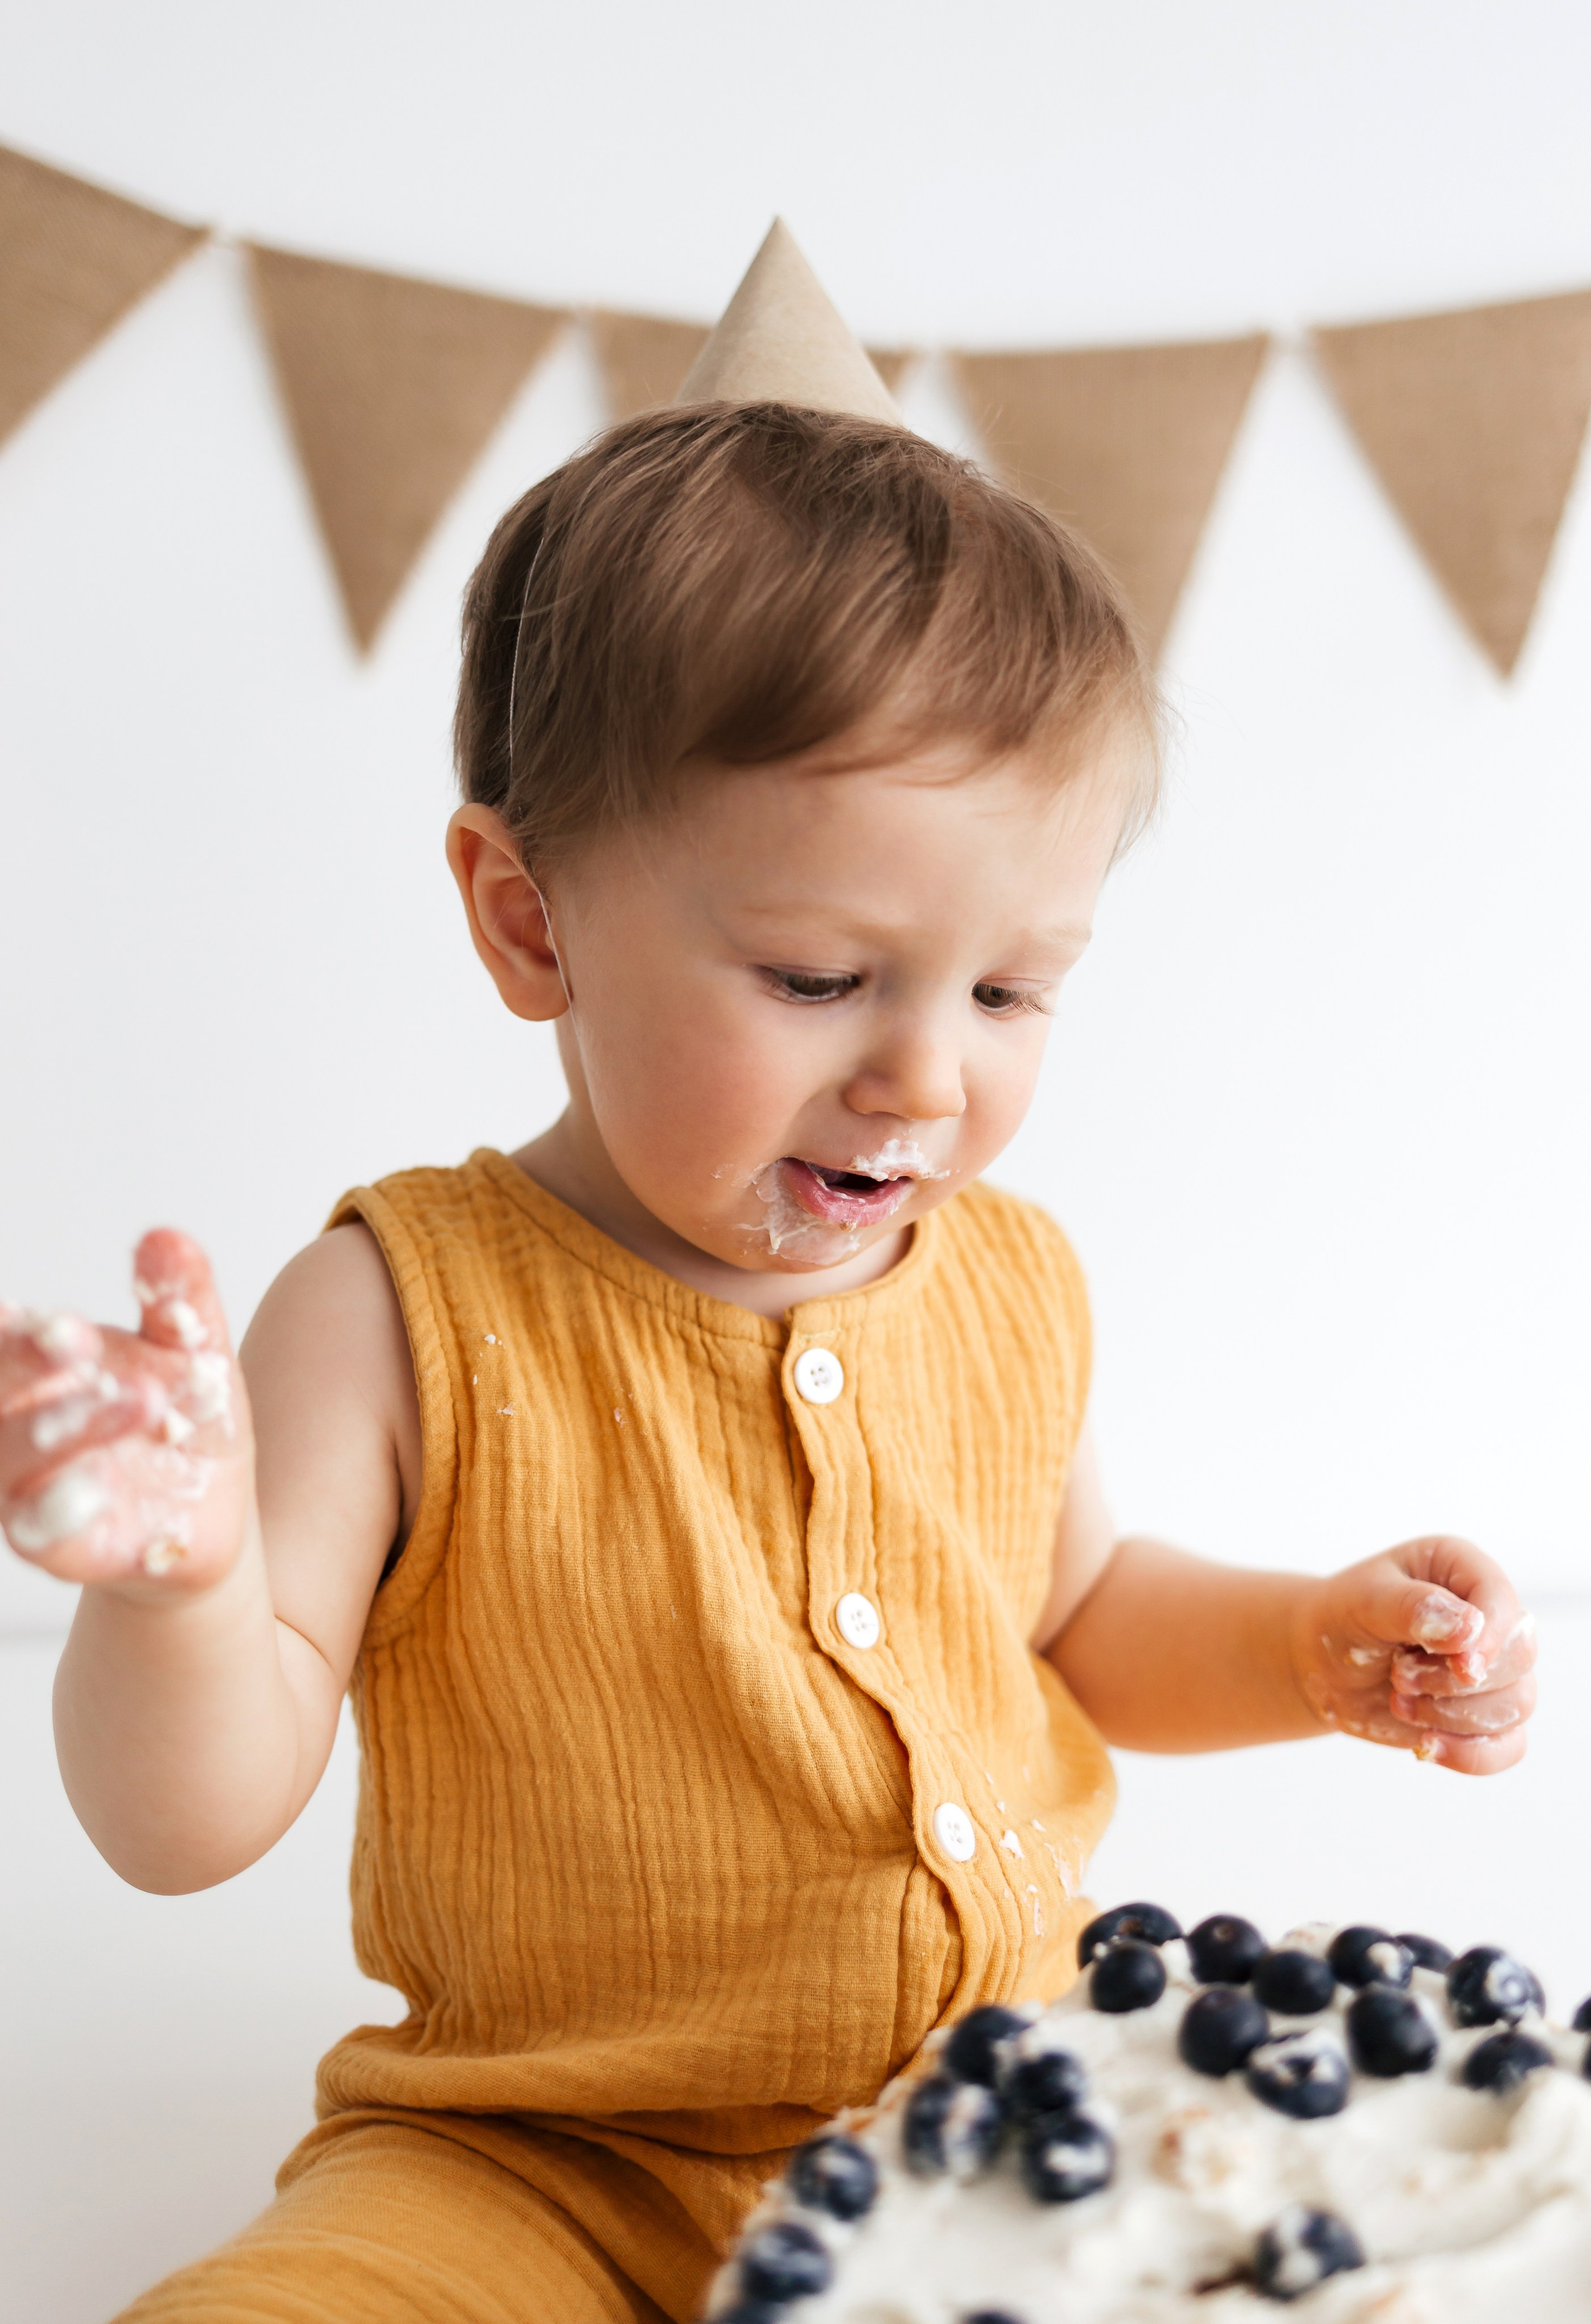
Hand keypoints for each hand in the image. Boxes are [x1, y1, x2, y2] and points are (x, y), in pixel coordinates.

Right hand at [0, 1231, 252, 1598]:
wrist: (215, 1509)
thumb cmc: (186, 1419)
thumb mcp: (197, 1354)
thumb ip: (179, 1301)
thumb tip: (166, 1237)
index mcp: (43, 1367)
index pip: (12, 1338)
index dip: (23, 1329)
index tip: (60, 1316)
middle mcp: (20, 1423)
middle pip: (1, 1390)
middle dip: (28, 1363)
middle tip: (78, 1338)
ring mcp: (29, 1486)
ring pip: (15, 1457)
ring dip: (66, 1428)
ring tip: (139, 1400)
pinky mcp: (57, 1545)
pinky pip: (43, 1528)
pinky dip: (65, 1507)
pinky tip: (103, 1484)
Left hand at [1291, 1537, 1534, 1773]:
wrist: (1321, 1665)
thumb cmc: (1344, 1618)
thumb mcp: (1365, 1601)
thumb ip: (1413, 1607)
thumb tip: (1471, 1628)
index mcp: (1462, 1570)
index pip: (1502, 1601)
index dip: (1491, 1638)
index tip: (1460, 1666)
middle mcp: (1488, 1617)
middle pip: (1520, 1656)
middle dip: (1457, 1681)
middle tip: (1399, 1677)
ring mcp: (1492, 1668)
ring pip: (1517, 1703)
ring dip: (1453, 1715)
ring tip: (1398, 1699)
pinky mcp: (1484, 1714)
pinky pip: (1508, 1745)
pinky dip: (1471, 1754)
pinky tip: (1427, 1746)